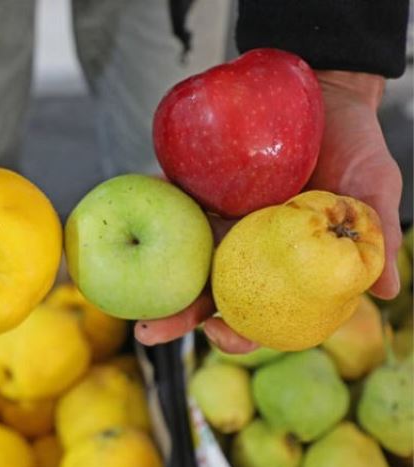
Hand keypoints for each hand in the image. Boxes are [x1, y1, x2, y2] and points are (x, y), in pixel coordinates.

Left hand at [135, 70, 402, 352]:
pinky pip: (161, 203)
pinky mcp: (192, 184)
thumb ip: (376, 236)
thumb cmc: (352, 144)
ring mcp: (211, 214)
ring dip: (146, 280)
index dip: (238, 331)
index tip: (225, 335)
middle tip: (147, 333)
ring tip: (122, 296)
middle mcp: (239, 245)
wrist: (323, 91)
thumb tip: (386, 292)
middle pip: (202, 292)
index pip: (254, 309)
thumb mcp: (372, 187)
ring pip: (172, 258)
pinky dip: (141, 216)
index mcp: (278, 260)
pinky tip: (120, 231)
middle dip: (174, 319)